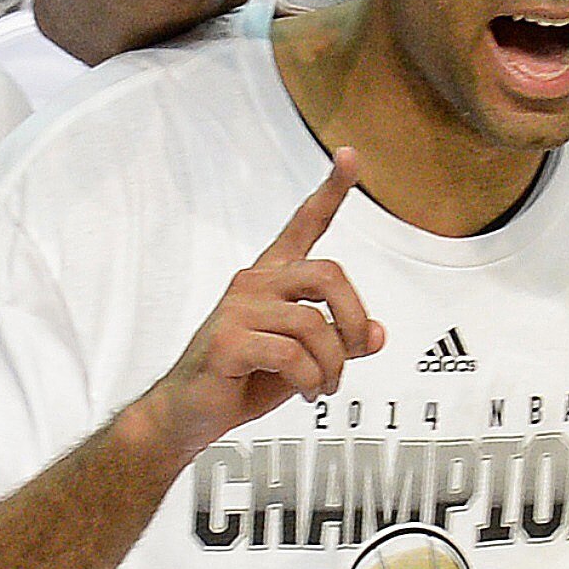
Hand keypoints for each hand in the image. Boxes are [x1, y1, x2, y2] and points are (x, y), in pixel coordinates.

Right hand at [129, 153, 386, 463]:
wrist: (190, 412)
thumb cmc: (244, 378)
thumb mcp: (307, 358)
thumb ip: (341, 341)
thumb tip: (378, 334)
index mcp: (272, 278)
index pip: (305, 224)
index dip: (330, 189)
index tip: (348, 155)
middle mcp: (254, 282)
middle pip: (330, 275)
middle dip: (355, 321)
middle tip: (356, 354)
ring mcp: (237, 309)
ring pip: (315, 325)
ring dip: (332, 365)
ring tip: (323, 386)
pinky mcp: (227, 341)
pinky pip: (293, 355)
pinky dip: (310, 380)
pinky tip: (305, 392)